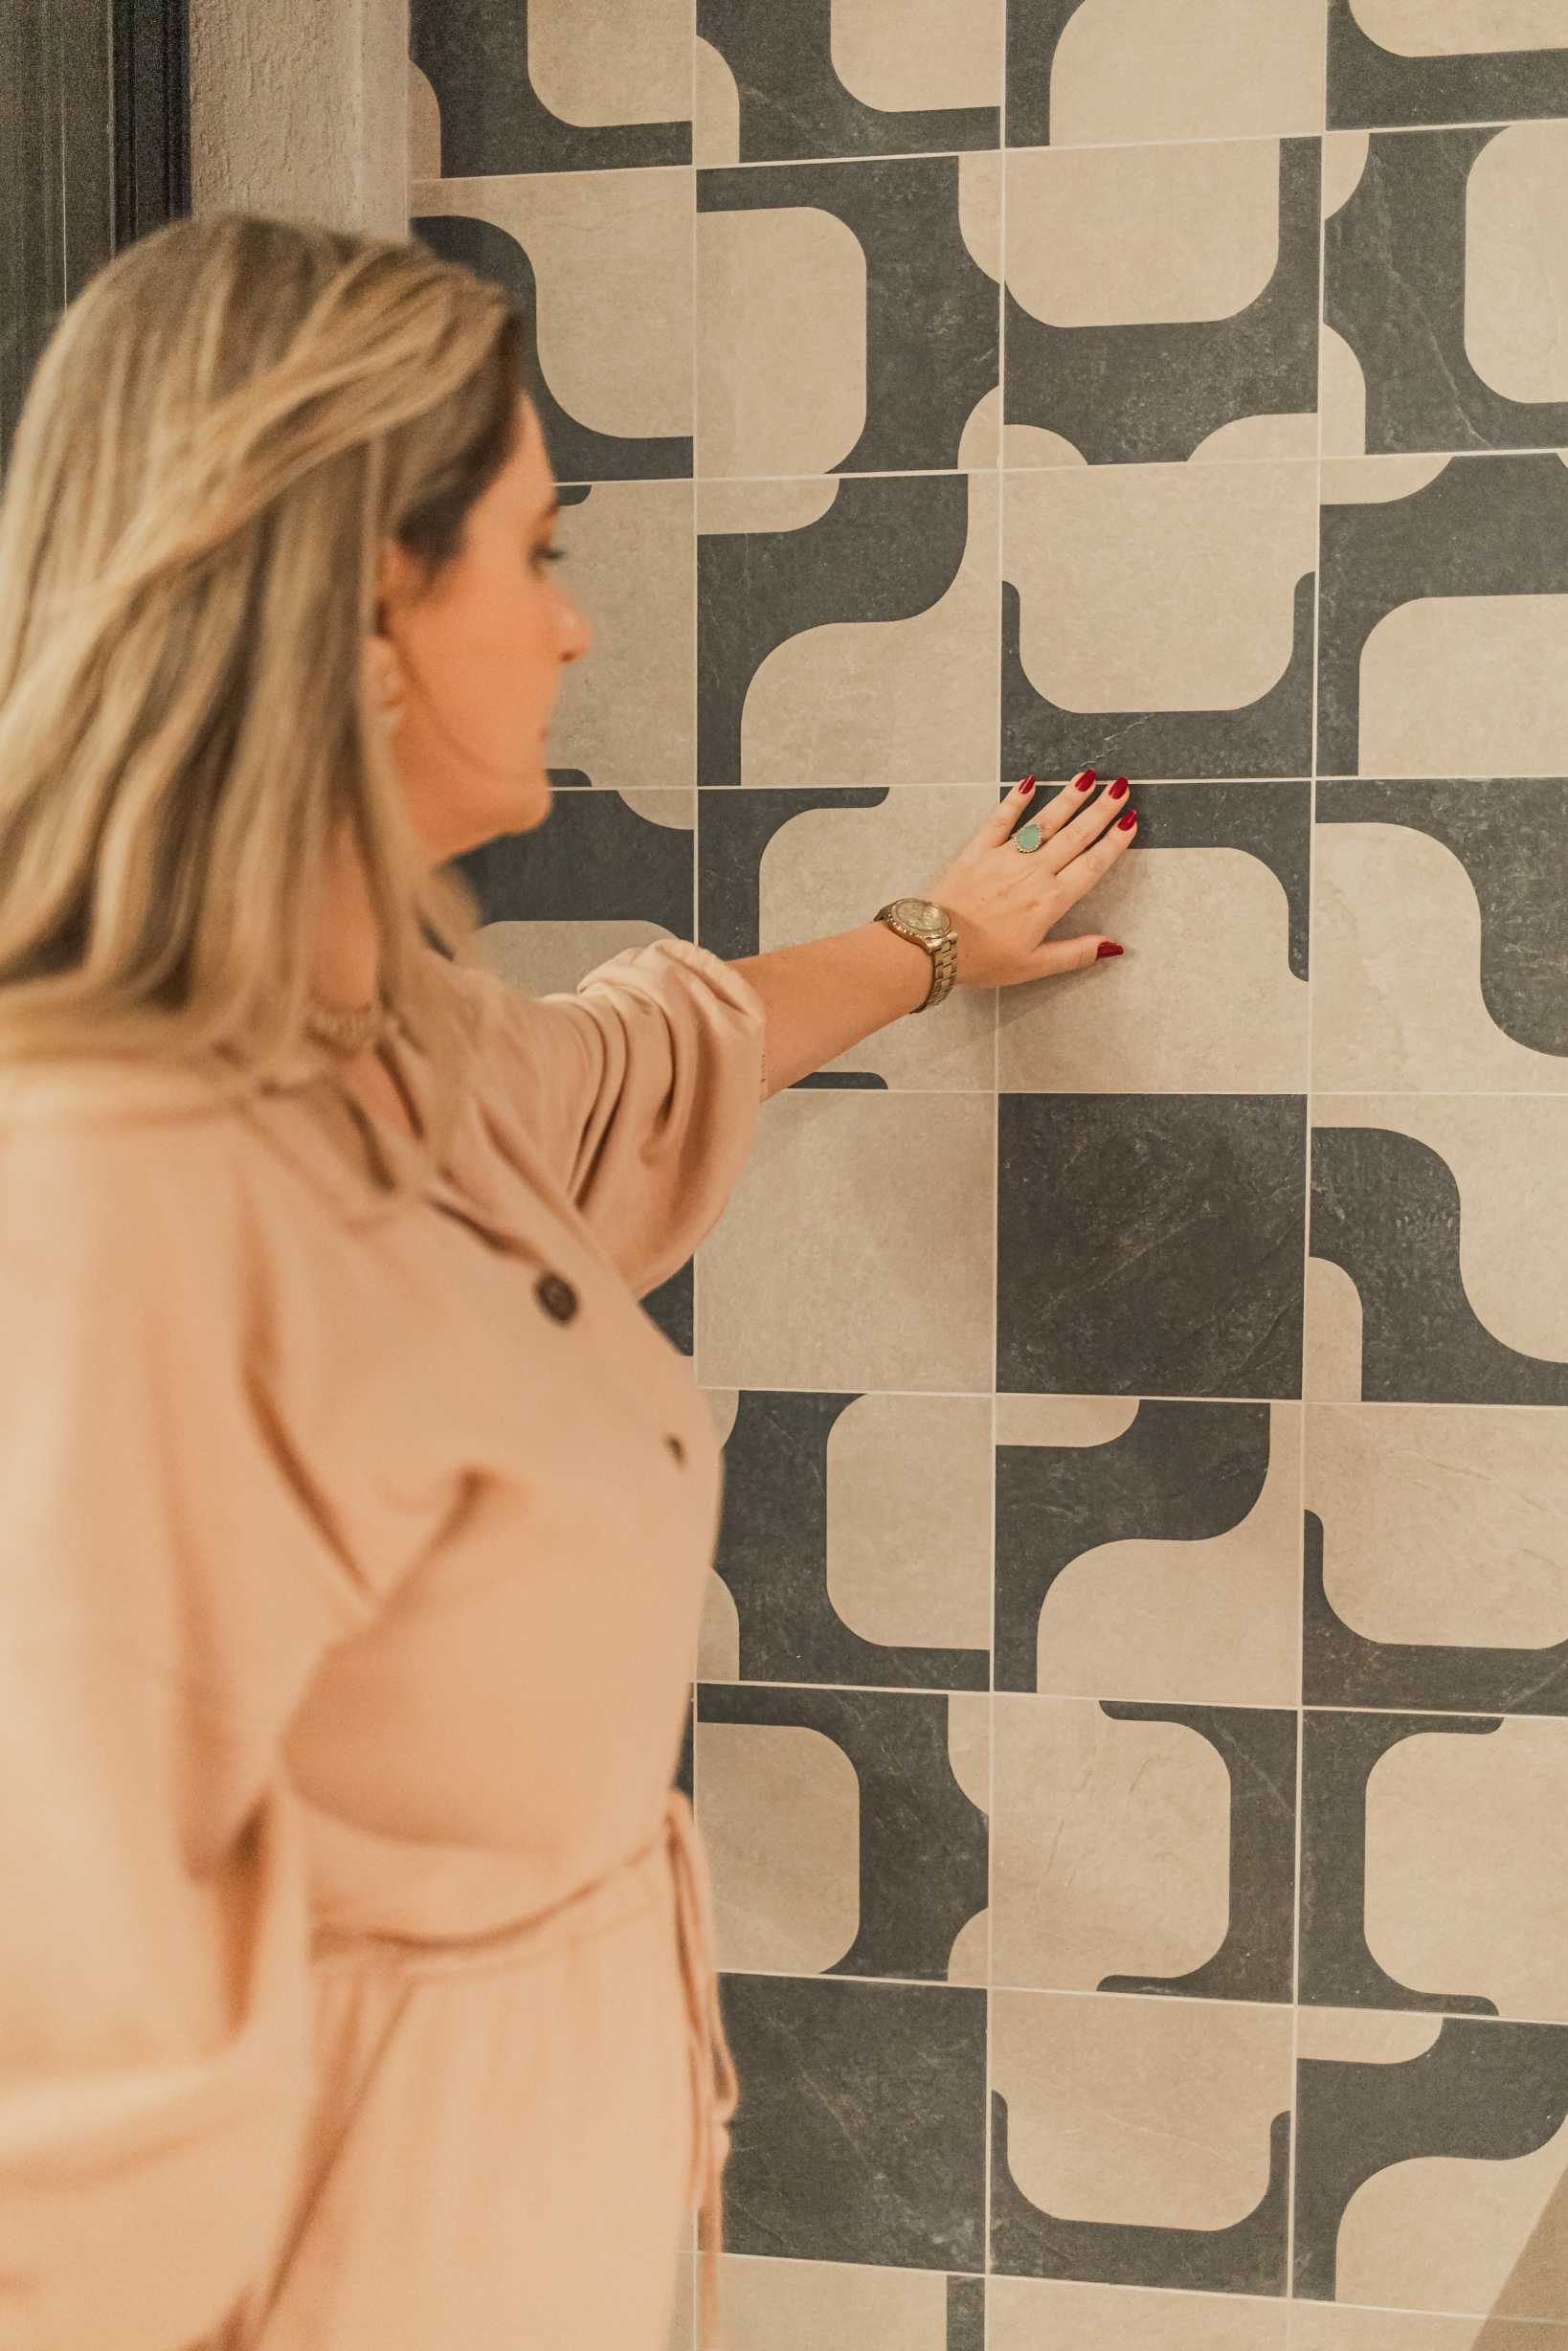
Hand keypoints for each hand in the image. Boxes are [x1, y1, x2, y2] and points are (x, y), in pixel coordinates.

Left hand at [924, 769, 1135, 988]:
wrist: (935, 945)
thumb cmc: (983, 960)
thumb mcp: (1033, 966)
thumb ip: (1075, 953)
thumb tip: (1113, 947)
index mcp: (1051, 901)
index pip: (1092, 865)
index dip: (1114, 842)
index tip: (1130, 821)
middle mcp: (1033, 873)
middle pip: (1075, 836)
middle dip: (1100, 810)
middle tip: (1120, 788)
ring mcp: (1005, 858)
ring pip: (1044, 822)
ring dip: (1068, 798)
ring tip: (1088, 777)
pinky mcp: (978, 850)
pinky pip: (1001, 819)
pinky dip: (1016, 800)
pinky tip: (1030, 782)